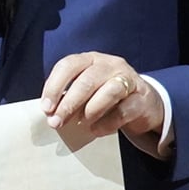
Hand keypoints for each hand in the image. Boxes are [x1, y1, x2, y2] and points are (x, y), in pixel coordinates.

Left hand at [41, 52, 163, 141]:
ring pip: (109, 91)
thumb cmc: (105, 96)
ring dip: (90, 110)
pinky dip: (107, 122)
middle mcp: (110, 64)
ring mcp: (128, 79)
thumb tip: (50, 113)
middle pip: (86, 80)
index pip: (68, 65)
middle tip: (57, 122)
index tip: (46, 108)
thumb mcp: (86, 90)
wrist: (142, 103)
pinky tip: (96, 130)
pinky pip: (124, 110)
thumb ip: (69, 96)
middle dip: (68, 103)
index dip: (54, 86)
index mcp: (90, 59)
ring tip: (80, 124)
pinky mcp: (142, 98)